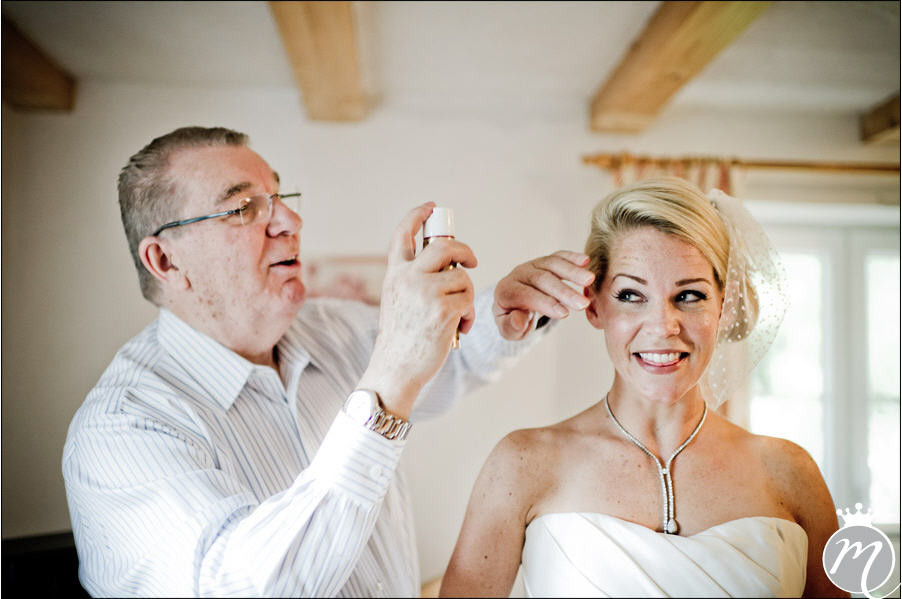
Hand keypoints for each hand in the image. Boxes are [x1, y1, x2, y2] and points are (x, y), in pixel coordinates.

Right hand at [358, 203, 476, 418]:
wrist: (394, 370)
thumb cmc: (400, 341)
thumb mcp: (397, 302)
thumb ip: (414, 281)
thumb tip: (449, 264)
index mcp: (394, 274)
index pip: (403, 234)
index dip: (417, 214)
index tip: (431, 206)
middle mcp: (407, 278)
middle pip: (444, 246)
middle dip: (463, 251)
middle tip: (470, 262)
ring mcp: (425, 292)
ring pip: (461, 278)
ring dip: (466, 297)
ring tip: (457, 317)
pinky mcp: (444, 309)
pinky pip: (469, 299)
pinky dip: (469, 315)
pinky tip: (459, 329)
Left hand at [493, 250, 594, 340]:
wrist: (514, 303)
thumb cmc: (514, 319)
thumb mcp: (509, 329)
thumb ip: (511, 327)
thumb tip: (519, 320)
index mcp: (506, 291)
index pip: (525, 295)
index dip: (545, 303)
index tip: (564, 314)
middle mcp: (518, 274)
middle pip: (541, 279)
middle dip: (563, 291)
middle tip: (582, 304)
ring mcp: (533, 265)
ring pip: (552, 264)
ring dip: (572, 272)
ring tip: (590, 280)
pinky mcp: (545, 261)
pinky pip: (558, 256)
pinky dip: (571, 257)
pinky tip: (586, 261)